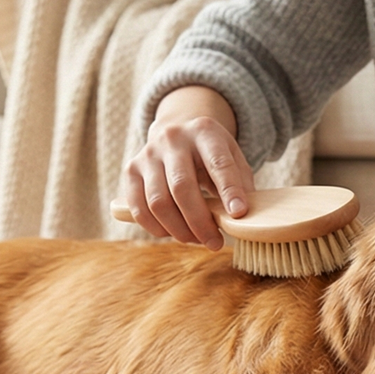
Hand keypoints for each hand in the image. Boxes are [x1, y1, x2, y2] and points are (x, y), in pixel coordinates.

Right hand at [121, 85, 254, 249]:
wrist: (177, 133)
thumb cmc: (210, 154)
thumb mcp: (232, 157)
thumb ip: (240, 183)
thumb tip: (243, 218)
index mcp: (204, 131)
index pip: (218, 163)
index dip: (229, 190)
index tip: (239, 214)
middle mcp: (172, 138)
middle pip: (182, 187)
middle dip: (200, 222)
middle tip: (215, 242)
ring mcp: (148, 153)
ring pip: (158, 202)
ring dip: (179, 230)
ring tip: (196, 239)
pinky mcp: (131, 170)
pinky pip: (139, 208)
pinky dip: (156, 228)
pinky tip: (173, 233)